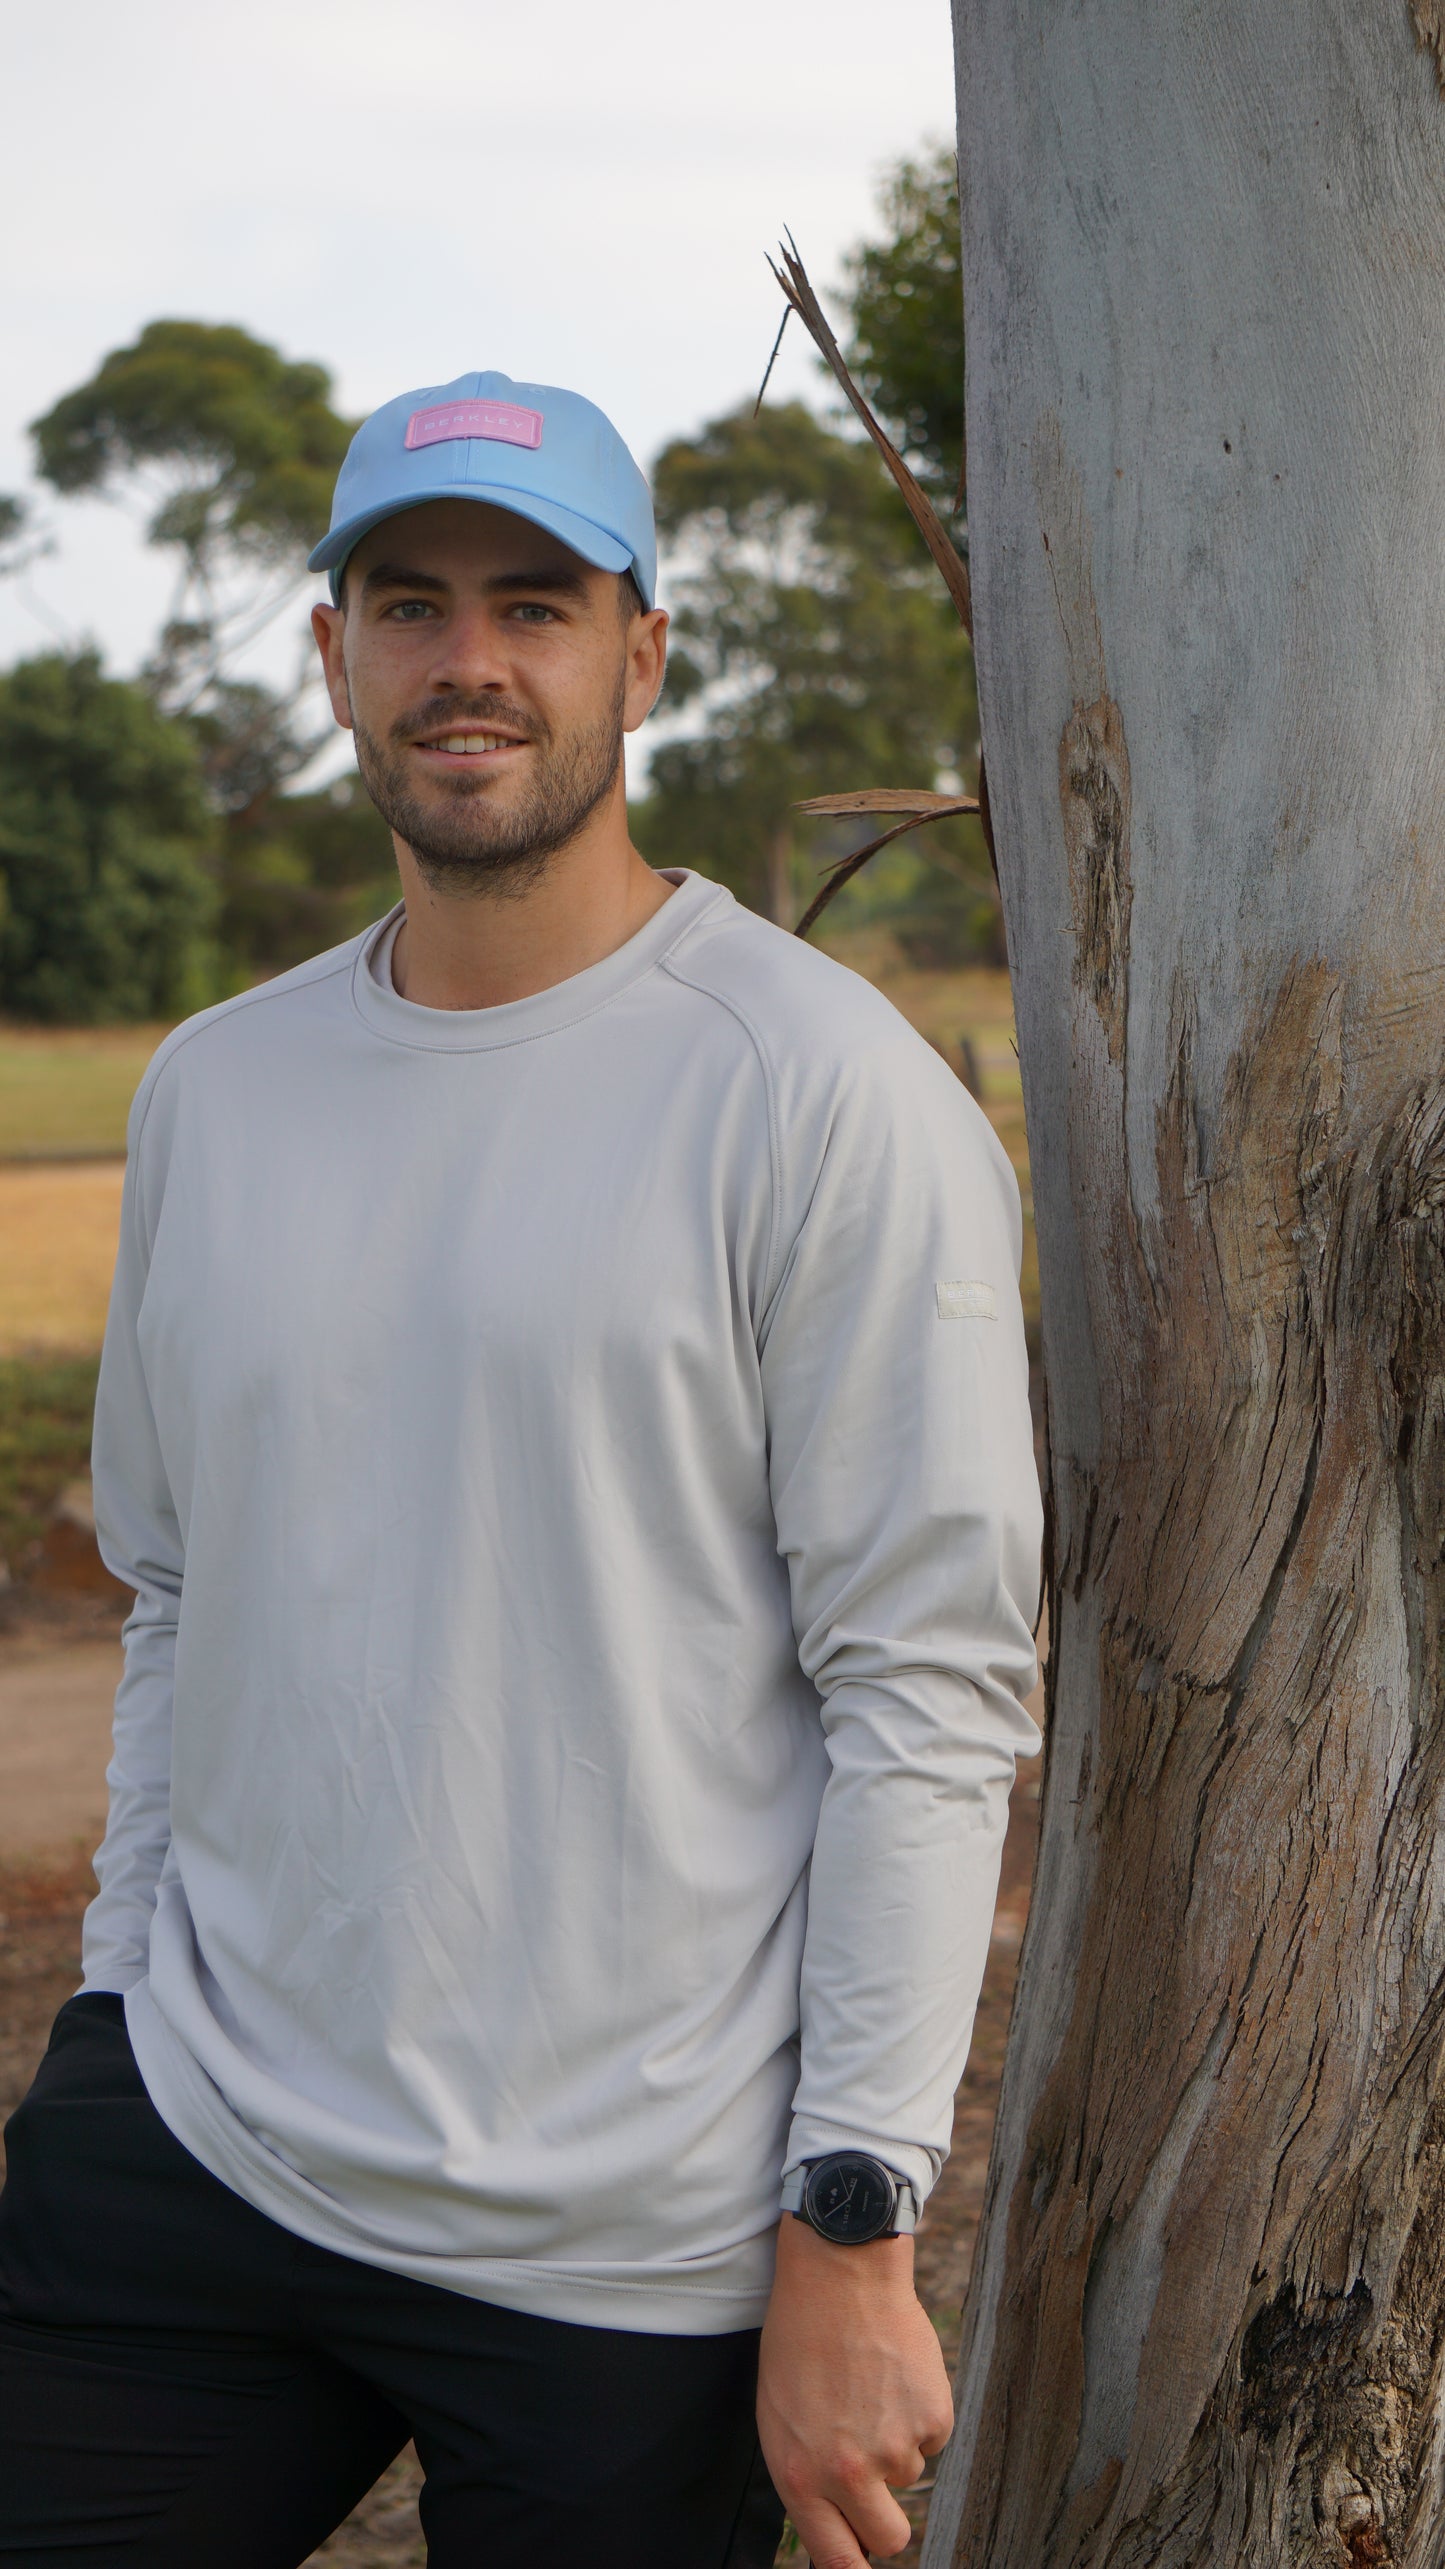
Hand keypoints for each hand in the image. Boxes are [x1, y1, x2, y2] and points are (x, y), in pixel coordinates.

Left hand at [757, 2213, 952, 2565]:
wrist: (839, 2275)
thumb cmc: (800, 2341)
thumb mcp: (780, 2418)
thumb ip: (806, 2478)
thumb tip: (834, 2526)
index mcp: (801, 2478)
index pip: (839, 2561)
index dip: (856, 2567)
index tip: (863, 2560)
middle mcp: (848, 2474)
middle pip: (890, 2538)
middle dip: (887, 2516)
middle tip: (876, 2473)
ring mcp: (894, 2447)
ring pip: (910, 2474)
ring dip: (897, 2441)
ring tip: (870, 2388)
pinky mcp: (932, 2416)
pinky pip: (933, 2435)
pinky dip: (920, 2410)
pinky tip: (894, 2372)